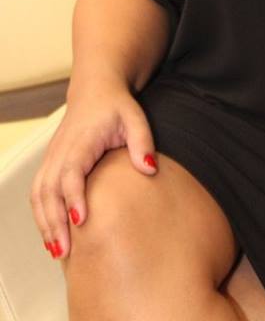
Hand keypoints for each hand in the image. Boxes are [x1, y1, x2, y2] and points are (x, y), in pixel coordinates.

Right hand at [29, 75, 158, 261]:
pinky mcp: (50, 163)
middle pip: (49, 189)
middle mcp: (61, 150)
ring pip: (39, 194)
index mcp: (81, 140)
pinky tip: (52, 236)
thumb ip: (142, 142)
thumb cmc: (116, 106)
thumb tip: (148, 169)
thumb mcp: (135, 118)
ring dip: (45, 223)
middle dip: (54, 221)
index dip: (73, 196)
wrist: (95, 91)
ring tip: (57, 251)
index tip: (80, 221)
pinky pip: (38, 192)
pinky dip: (41, 215)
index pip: (72, 171)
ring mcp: (52, 157)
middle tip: (65, 251)